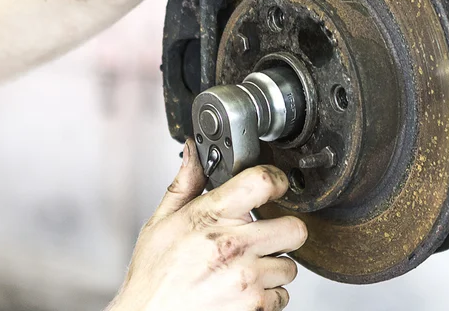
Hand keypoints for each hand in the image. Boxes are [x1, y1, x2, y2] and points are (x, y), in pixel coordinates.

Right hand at [108, 139, 305, 310]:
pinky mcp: (255, 307)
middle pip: (295, 228)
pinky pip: (282, 296)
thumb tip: (193, 152)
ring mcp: (248, 279)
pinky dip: (268, 295)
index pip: (263, 182)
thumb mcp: (161, 223)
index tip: (276, 186)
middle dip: (282, 231)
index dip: (277, 180)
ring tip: (244, 268)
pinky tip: (242, 289)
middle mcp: (235, 246)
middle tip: (263, 236)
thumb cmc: (154, 277)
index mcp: (213, 217)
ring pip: (290, 266)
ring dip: (273, 266)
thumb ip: (185, 184)